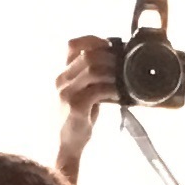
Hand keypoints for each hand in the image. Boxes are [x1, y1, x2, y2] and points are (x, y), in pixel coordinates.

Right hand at [55, 36, 122, 181]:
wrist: (67, 144)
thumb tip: (116, 61)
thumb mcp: (81, 92)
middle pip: (87, 55)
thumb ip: (91, 77)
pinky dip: (112, 90)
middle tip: (123, 65)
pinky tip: (119, 96)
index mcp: (63, 74)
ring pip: (92, 69)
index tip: (110, 45)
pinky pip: (97, 90)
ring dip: (112, 73)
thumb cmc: (79, 117)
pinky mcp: (75, 106)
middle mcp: (61, 80)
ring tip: (123, 80)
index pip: (72, 45)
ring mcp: (66, 93)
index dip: (93, 40)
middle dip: (110, 58)